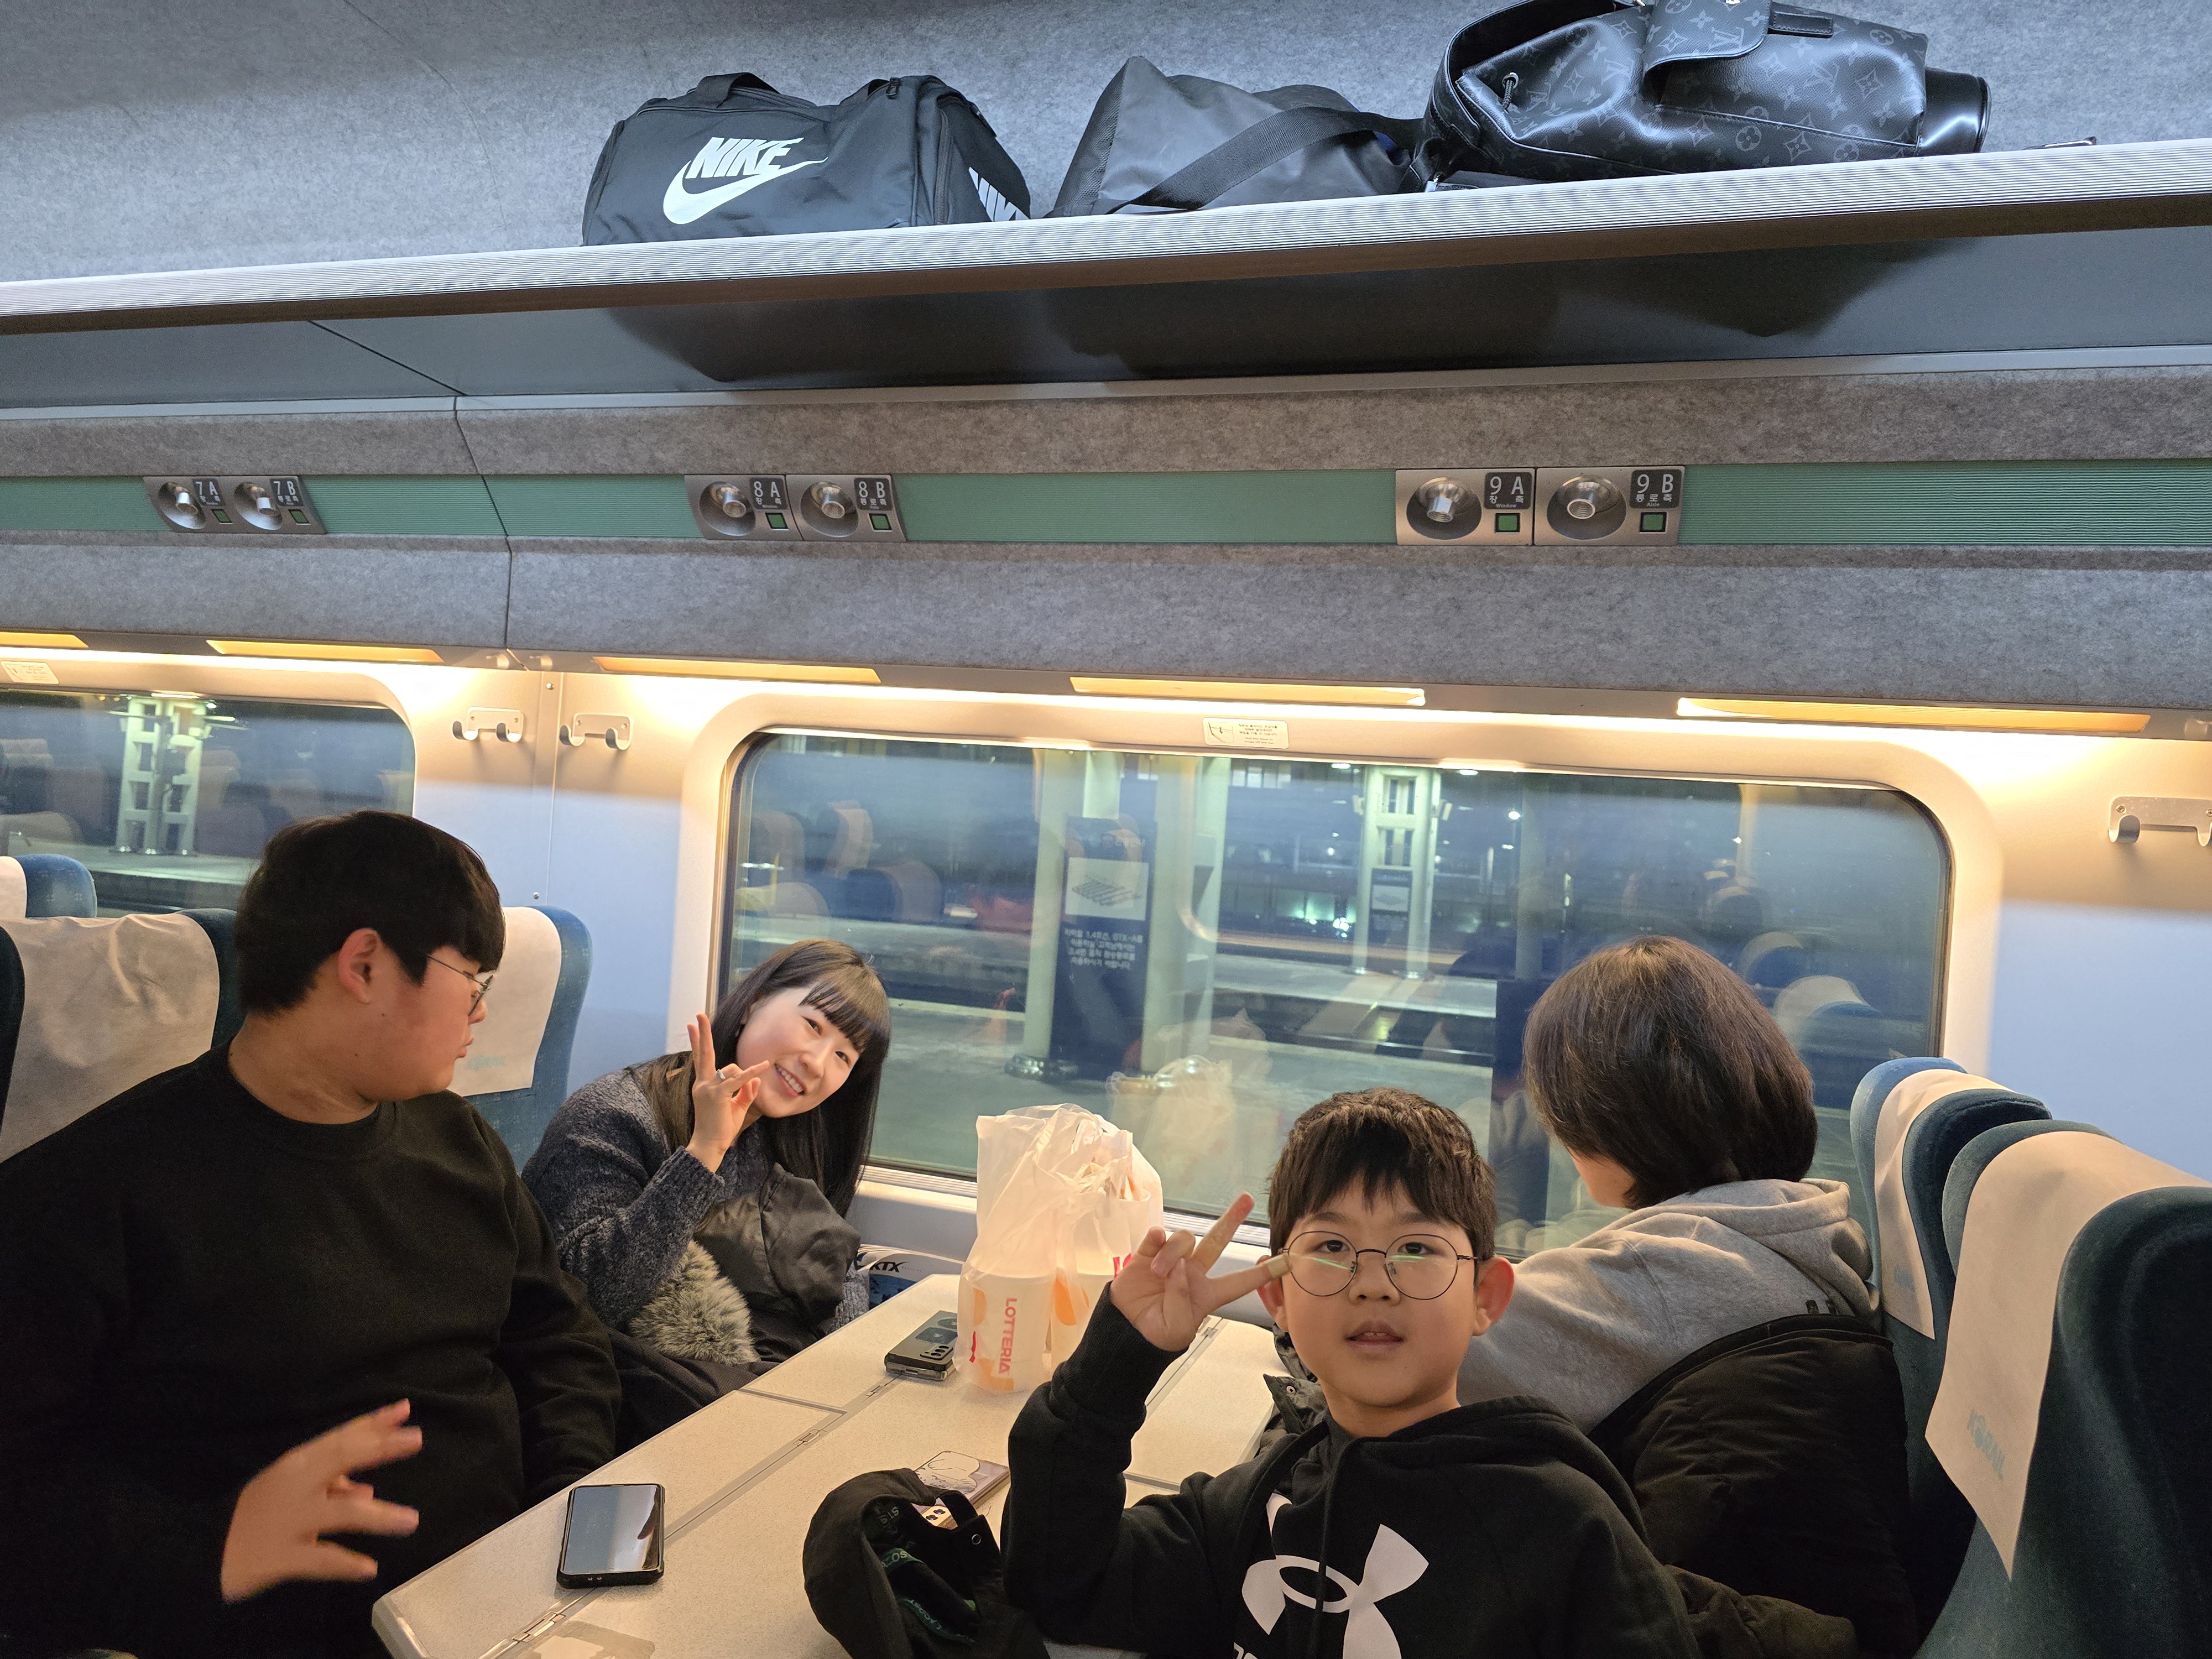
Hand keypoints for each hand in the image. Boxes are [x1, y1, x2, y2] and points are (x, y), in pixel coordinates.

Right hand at [220, 1401, 422, 1602]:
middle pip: (341, 1459)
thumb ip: (329, 1486)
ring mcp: (289, 1522)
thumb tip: (366, 1490)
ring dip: (379, 1516)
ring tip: (411, 1521)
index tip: (404, 1409)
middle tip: (416, 1439)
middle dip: (379, 1447)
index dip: (372, 1423)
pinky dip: (345, 1564)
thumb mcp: (287, 1489)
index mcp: (296, 1466)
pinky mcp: (280, 1557)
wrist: (201, 1551)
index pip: (340, 1438)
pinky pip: (318, 1561)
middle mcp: (295, 1486)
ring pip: (340, 1514)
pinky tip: (369, 1569)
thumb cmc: (252, 1514)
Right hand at [684, 1013, 770, 1170]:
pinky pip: (739, 1079)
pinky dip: (752, 1073)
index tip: (691, 1025)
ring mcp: (707, 1088)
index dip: (697, 1041)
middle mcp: (702, 1083)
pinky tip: (763, 1065)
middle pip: (704, 1053)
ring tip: (735, 1100)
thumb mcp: (737, 1107)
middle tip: (698, 1015)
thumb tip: (756, 1079)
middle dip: (702, 1033)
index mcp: (703, 1085)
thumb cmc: (721, 1128)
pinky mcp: (717, 1094)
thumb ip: (746, 1092)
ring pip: (731, 1069)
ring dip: (742, 1078)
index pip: (700, 1058)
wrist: (709, 1146)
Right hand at [1111, 1194, 1288, 1353]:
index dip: (1264, 1273)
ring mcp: (1170, 1259)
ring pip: (1183, 1238)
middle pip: (1216, 1240)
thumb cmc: (1158, 1333)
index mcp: (1208, 1293)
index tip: (1288, 1260)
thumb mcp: (1178, 1325)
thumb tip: (1180, 1265)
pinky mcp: (1146, 1253)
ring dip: (1173, 1252)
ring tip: (1158, 1273)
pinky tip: (1152, 1248)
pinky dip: (1156, 1238)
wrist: (1126, 1331)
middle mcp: (1192, 1271)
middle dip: (1231, 1219)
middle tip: (1246, 1198)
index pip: (1241, 1281)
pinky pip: (1157, 1235)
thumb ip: (1182, 1295)